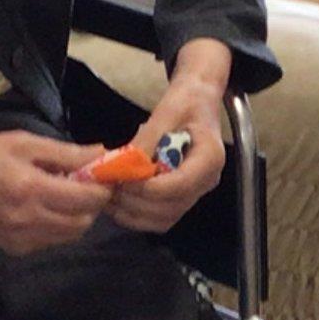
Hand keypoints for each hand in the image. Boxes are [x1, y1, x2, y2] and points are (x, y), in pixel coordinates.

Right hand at [0, 129, 106, 253]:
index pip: (88, 198)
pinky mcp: (17, 248)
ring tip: (62, 193)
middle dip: (92, 203)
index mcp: (32, 188)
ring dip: (77, 215)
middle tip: (83, 183)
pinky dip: (58, 225)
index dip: (102, 187)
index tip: (101, 174)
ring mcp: (24, 239)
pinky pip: (53, 240)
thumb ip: (64, 152)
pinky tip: (43, 206)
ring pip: (72, 234)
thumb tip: (101, 153)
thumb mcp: (21, 142)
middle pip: (85, 220)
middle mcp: (30, 220)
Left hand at [106, 41, 231, 236]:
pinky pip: (160, 217)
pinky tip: (116, 202)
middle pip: (171, 207)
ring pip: (164, 218)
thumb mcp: (166, 111)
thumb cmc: (186, 101)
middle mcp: (207, 181)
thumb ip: (146, 140)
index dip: (150, 188)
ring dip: (133, 213)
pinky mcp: (182, 197)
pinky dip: (136, 215)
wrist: (198, 100)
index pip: (181, 184)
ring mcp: (195, 192)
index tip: (122, 179)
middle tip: (108, 187)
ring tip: (108, 195)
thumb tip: (122, 165)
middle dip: (136, 201)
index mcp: (210, 157)